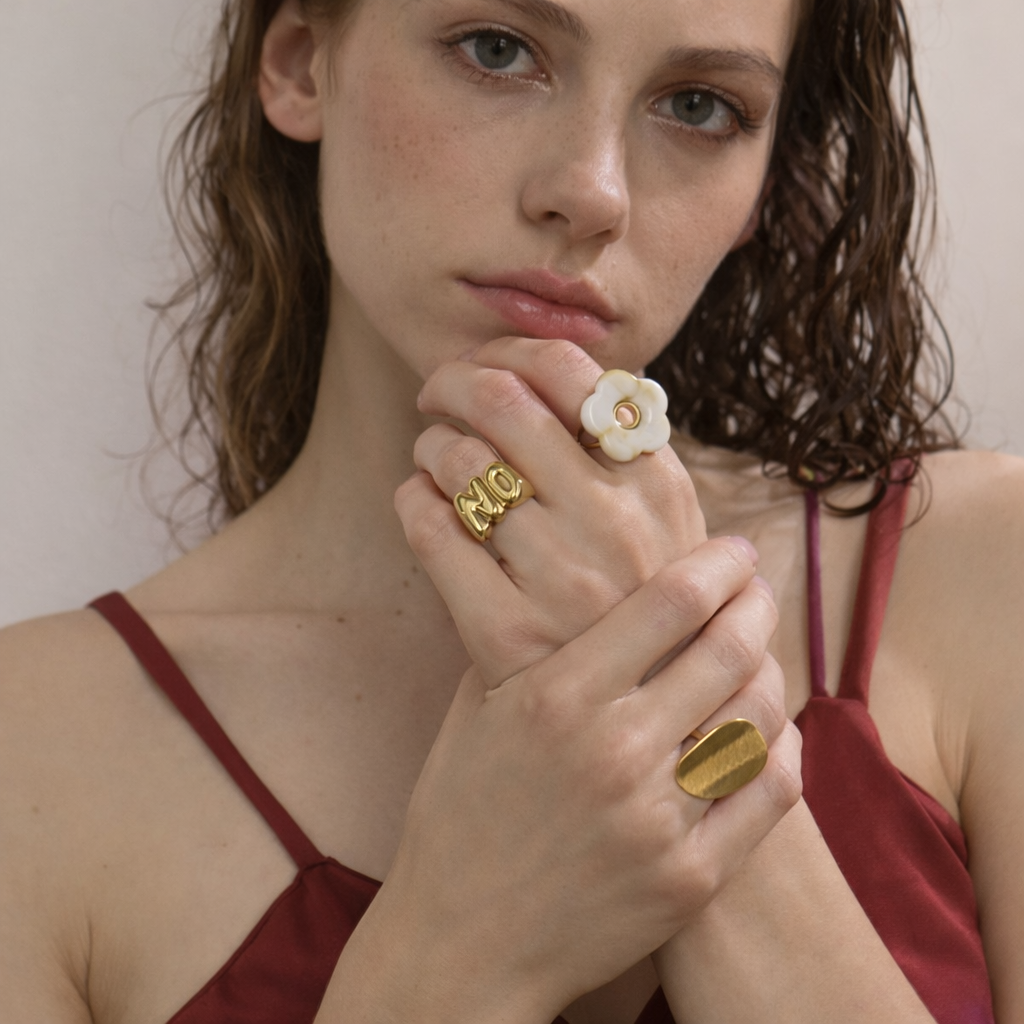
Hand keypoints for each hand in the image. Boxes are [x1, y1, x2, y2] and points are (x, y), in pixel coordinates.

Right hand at [360, 541, 797, 1018]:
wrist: (464, 939)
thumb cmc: (461, 813)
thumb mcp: (477, 709)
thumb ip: (529, 639)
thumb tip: (582, 578)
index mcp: (557, 695)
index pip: (671, 601)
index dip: (717, 564)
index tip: (733, 551)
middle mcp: (614, 749)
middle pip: (728, 647)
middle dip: (757, 603)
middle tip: (759, 591)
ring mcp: (658, 818)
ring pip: (760, 715)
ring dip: (770, 670)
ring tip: (760, 654)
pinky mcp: (691, 877)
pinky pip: (770, 790)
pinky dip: (780, 746)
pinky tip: (768, 728)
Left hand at [400, 336, 709, 685]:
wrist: (637, 724)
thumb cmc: (637, 611)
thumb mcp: (664, 529)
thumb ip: (622, 455)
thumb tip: (545, 368)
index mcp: (657, 483)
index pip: (570, 370)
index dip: (507, 352)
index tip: (483, 366)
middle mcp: (614, 522)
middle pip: (501, 399)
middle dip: (451, 381)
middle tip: (436, 395)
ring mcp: (562, 578)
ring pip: (458, 459)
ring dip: (430, 445)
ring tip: (434, 460)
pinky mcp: (506, 630)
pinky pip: (429, 529)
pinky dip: (411, 501)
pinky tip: (421, 507)